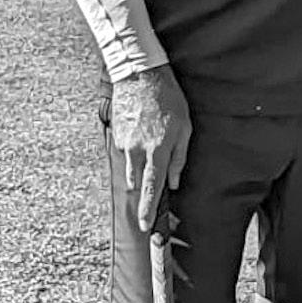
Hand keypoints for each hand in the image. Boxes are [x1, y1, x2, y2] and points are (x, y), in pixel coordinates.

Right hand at [111, 66, 191, 233]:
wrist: (141, 76)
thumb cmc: (169, 101)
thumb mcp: (185, 128)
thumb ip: (179, 158)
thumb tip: (174, 182)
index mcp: (157, 151)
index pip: (151, 188)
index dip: (148, 209)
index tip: (145, 226)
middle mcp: (137, 151)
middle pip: (138, 182)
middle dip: (144, 188)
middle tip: (154, 180)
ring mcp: (124, 144)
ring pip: (131, 168)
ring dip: (140, 168)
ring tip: (152, 147)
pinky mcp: (116, 136)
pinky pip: (126, 152)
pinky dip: (135, 150)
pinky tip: (144, 132)